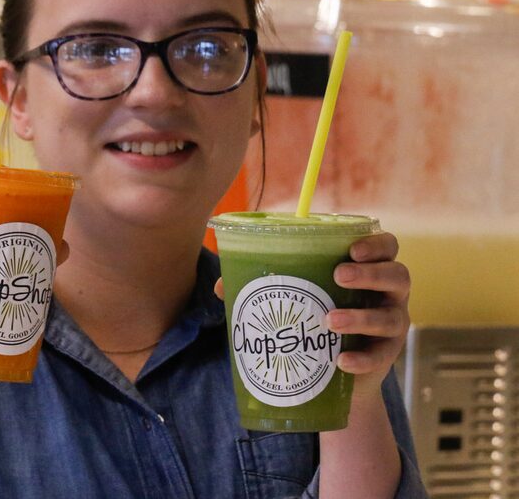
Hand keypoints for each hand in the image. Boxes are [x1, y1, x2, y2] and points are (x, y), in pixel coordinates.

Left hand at [212, 232, 410, 398]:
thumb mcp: (294, 298)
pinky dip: (362, 358)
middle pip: (398, 274)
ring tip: (329, 320)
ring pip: (391, 316)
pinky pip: (381, 356)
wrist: (330, 375)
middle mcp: (388, 294)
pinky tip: (340, 361)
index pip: (388, 246)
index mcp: (368, 269)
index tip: (351, 249)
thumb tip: (220, 285)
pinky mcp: (387, 356)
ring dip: (361, 316)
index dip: (376, 244)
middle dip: (370, 274)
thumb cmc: (312, 318)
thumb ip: (261, 286)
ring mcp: (392, 324)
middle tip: (338, 275)